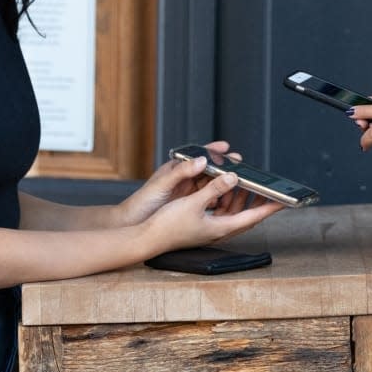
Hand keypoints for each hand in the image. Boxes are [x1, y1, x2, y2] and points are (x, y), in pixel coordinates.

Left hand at [118, 140, 232, 226]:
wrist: (133, 224)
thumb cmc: (142, 202)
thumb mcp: (162, 184)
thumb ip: (181, 171)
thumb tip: (202, 160)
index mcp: (175, 169)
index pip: (197, 156)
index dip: (212, 151)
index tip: (226, 148)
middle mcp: (183, 180)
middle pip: (207, 171)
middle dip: (223, 168)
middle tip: (238, 166)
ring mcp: (186, 193)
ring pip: (209, 185)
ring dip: (222, 184)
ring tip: (236, 183)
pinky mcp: (187, 206)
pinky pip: (206, 200)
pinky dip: (216, 199)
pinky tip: (224, 201)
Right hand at [144, 173, 283, 251]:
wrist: (148, 238)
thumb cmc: (168, 226)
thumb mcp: (193, 203)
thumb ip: (214, 189)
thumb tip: (233, 177)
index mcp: (221, 227)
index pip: (254, 217)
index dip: (271, 208)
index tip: (286, 201)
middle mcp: (219, 230)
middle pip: (247, 215)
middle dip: (259, 201)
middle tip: (271, 189)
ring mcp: (210, 228)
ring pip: (234, 212)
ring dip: (241, 198)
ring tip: (250, 183)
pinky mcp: (202, 224)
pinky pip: (221, 210)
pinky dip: (226, 198)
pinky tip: (224, 187)